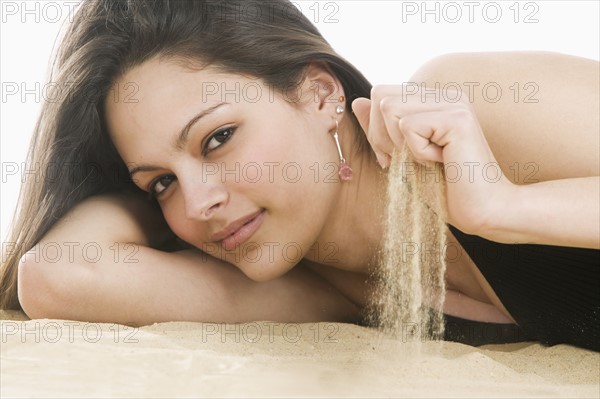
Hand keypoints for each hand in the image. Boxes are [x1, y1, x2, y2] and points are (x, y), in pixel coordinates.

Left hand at [352, 85, 515, 234]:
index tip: (397, 157)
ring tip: (427, 161)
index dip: (377, 130)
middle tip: (409, 161)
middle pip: (380, 97)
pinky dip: (416, 153)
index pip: (380, 94)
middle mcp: (445, 95)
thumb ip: (379, 128)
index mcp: (433, 100)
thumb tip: (357, 101)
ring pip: (389, 107)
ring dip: (399, 144)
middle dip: (381, 137)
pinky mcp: (457, 119)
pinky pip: (408, 126)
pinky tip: (442, 163)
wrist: (482, 212)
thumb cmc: (444, 189)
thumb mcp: (399, 156)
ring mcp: (453, 103)